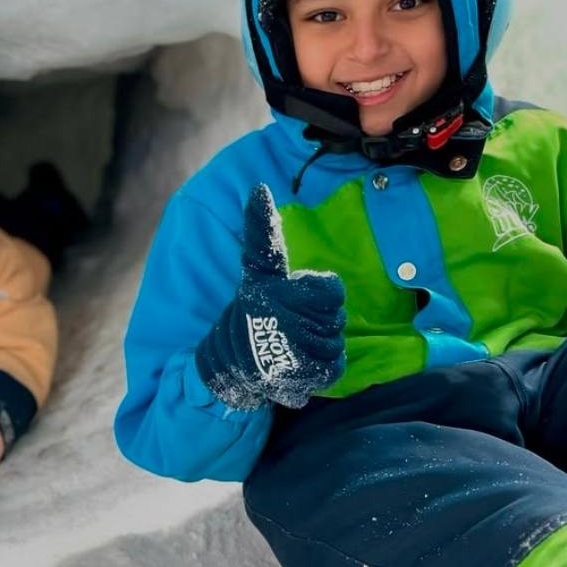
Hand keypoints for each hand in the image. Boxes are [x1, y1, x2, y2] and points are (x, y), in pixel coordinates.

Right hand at [195, 184, 344, 409]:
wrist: (231, 368)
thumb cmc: (251, 313)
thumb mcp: (257, 272)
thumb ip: (262, 233)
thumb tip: (259, 187)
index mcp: (275, 291)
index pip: (330, 289)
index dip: (317, 293)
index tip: (291, 299)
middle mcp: (286, 322)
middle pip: (335, 316)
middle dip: (318, 319)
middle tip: (289, 325)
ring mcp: (296, 354)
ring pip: (335, 341)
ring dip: (319, 344)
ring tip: (291, 346)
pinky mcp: (304, 380)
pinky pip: (334, 367)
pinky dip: (320, 368)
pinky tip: (298, 365)